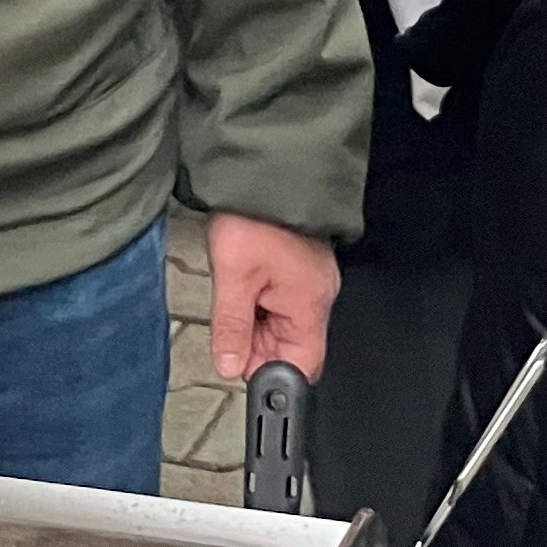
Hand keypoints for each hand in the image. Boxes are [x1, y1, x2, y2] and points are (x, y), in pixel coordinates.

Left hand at [203, 213, 341, 380]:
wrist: (264, 171)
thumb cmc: (253, 217)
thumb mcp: (233, 277)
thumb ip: (232, 328)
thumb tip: (229, 366)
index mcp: (309, 304)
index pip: (303, 366)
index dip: (271, 376)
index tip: (240, 368)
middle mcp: (317, 296)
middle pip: (290, 348)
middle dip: (256, 346)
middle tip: (229, 324)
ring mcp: (310, 283)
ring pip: (282, 327)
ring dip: (254, 323)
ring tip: (236, 294)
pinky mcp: (300, 271)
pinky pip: (281, 304)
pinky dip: (259, 304)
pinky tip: (244, 285)